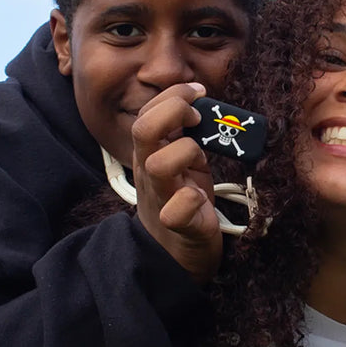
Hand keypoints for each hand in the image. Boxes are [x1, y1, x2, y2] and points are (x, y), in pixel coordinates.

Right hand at [131, 83, 222, 281]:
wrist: (173, 253)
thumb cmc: (182, 199)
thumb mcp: (182, 161)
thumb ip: (185, 134)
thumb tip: (202, 104)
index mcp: (150, 153)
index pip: (147, 113)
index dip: (173, 95)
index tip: (199, 93)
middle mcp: (149, 172)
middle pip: (143, 130)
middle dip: (174, 112)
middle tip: (197, 119)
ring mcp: (161, 198)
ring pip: (158, 165)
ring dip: (185, 153)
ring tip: (200, 159)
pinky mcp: (178, 225)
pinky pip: (176, 211)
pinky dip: (190, 201)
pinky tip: (200, 199)